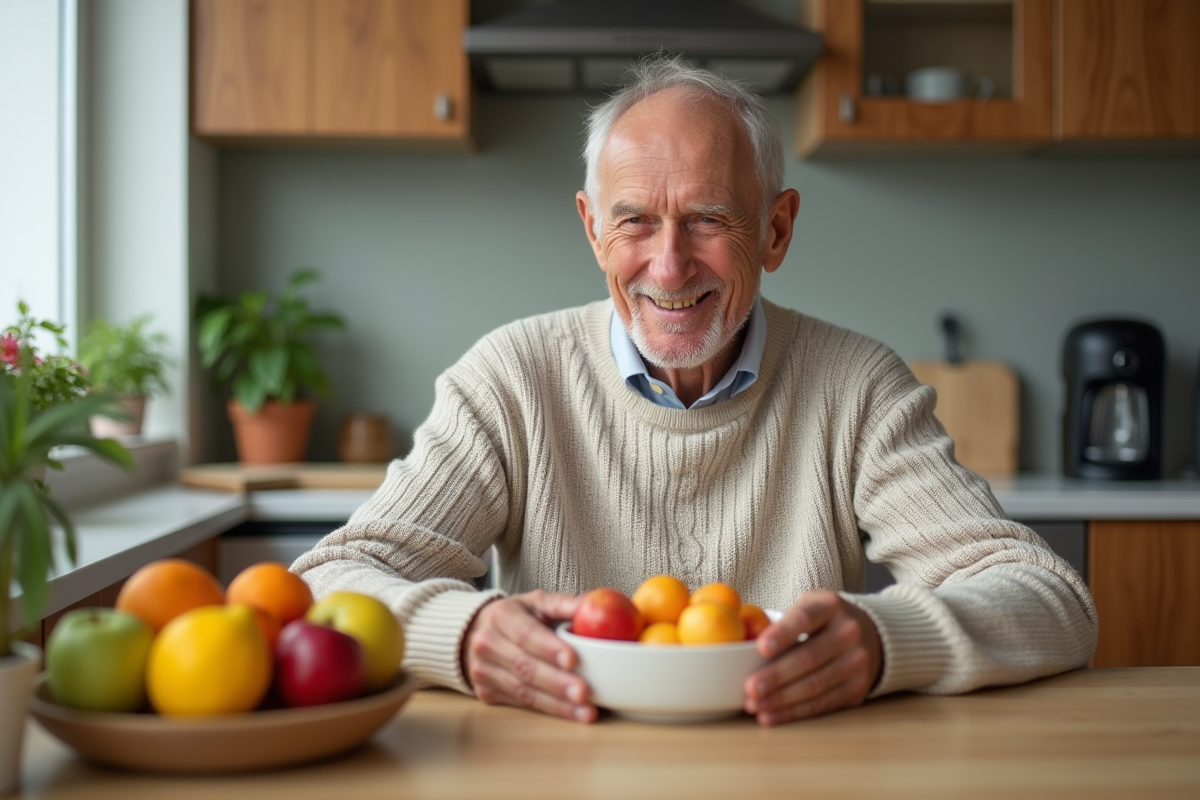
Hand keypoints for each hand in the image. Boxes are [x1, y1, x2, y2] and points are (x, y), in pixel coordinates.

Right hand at [461, 590, 596, 722]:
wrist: (476, 631)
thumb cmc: (516, 616)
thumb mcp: (537, 602)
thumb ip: (566, 604)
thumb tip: (596, 605)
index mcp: (501, 615)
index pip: (526, 634)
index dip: (549, 648)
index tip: (572, 660)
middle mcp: (487, 643)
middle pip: (525, 666)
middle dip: (557, 683)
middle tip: (584, 693)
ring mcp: (483, 670)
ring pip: (523, 691)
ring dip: (557, 704)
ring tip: (585, 711)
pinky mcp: (486, 692)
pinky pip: (521, 703)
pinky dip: (549, 710)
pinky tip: (571, 714)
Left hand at [743, 590, 881, 725]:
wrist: (872, 635)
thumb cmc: (825, 620)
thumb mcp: (808, 606)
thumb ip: (783, 622)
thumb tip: (743, 649)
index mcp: (830, 606)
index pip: (805, 619)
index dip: (782, 634)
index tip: (761, 648)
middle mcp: (849, 633)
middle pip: (809, 657)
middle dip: (776, 676)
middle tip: (749, 688)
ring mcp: (857, 662)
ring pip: (815, 685)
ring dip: (781, 699)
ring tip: (755, 705)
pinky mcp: (858, 688)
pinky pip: (822, 704)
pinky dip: (794, 712)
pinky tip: (771, 715)